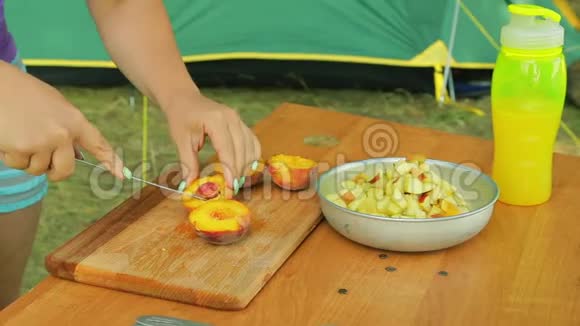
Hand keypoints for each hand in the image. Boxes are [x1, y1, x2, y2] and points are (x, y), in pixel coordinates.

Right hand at [0, 62, 124, 180]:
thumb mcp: (55, 106)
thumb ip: (68, 129)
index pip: (98, 144)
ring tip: (20, 135)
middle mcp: (63, 134)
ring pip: (38, 169)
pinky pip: (19, 165)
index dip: (111, 161)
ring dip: (28, 159)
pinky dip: (12, 156)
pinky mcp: (22, 149)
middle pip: (66, 170)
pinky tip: (8, 136)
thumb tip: (75, 154)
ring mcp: (43, 143)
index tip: (122, 175)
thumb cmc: (24, 93)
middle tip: (45, 163)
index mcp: (75, 120)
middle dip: (55, 172)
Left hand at [163, 91, 260, 191]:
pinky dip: (252, 158)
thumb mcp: (181, 140)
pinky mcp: (242, 124)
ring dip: (246, 167)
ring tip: (237, 182)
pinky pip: (253, 143)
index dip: (230, 170)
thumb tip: (190, 186)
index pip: (228, 150)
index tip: (230, 188)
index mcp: (216, 120)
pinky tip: (245, 169)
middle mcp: (232, 118)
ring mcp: (239, 120)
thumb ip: (188, 163)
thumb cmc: (181, 117)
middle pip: (242, 150)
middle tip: (232, 190)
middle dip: (238, 173)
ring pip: (251, 148)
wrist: (185, 100)